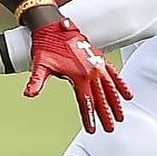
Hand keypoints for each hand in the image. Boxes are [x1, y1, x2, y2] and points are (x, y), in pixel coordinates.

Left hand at [25, 18, 131, 133]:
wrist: (53, 26)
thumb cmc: (46, 44)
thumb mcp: (40, 65)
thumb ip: (36, 81)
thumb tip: (29, 93)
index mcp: (78, 75)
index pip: (86, 102)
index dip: (89, 117)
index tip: (92, 129)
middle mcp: (91, 70)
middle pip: (100, 98)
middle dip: (106, 115)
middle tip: (110, 128)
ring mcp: (96, 64)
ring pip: (110, 87)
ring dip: (116, 102)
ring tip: (120, 116)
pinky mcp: (99, 58)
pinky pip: (113, 73)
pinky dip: (120, 84)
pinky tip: (127, 94)